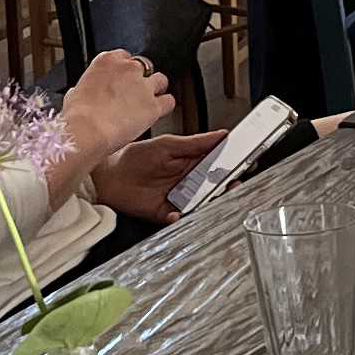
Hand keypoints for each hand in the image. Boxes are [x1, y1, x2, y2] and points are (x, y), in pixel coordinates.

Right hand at [61, 48, 172, 175]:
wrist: (87, 132)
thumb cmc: (77, 117)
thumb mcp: (73, 95)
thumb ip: (84, 89)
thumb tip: (80, 93)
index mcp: (106, 61)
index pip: (123, 57)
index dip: (123, 71)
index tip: (121, 81)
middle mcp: (128, 68)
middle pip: (143, 66)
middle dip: (140, 79)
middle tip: (132, 94)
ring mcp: (143, 86)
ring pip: (161, 80)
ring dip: (155, 90)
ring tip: (147, 103)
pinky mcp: (154, 105)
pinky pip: (169, 101)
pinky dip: (165, 106)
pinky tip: (157, 112)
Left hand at [94, 130, 223, 224]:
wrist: (110, 176)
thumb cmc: (135, 157)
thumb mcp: (168, 145)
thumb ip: (195, 142)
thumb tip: (221, 135)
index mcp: (191, 163)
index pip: (218, 165)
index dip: (232, 166)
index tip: (244, 164)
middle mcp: (188, 182)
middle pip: (214, 188)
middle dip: (226, 188)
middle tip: (233, 184)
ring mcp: (178, 198)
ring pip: (201, 204)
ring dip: (208, 204)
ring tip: (213, 200)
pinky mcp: (166, 213)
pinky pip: (179, 219)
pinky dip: (180, 218)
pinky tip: (177, 213)